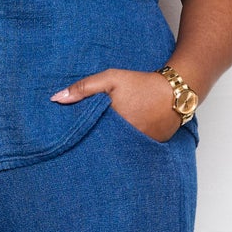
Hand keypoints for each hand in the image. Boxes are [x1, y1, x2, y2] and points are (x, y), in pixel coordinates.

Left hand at [49, 68, 180, 141]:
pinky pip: (131, 151)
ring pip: (116, 150)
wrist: (175, 92)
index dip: (78, 137)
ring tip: (100, 145)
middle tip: (80, 147)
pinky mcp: (149, 149)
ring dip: (108, 147)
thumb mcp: (110, 79)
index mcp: (111, 125)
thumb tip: (56, 99)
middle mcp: (124, 140)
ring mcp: (138, 146)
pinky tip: (119, 144)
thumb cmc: (140, 83)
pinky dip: (125, 148)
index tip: (68, 138)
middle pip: (100, 146)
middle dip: (92, 145)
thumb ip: (83, 88)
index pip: (87, 137)